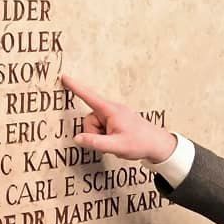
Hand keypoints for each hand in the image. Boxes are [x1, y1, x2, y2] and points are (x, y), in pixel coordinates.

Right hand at [61, 75, 175, 163]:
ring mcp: (114, 115)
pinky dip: (106, 136)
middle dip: (94, 133)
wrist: (159, 146)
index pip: (89, 97)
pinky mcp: (116, 121)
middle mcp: (112, 110)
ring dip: (101, 136)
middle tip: (111, 142)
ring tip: (117, 142)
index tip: (64, 77)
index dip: (75, 87)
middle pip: (89, 119)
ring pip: (95, 126)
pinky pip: (102, 128)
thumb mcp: (117, 146)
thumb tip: (78, 138)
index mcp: (111, 111)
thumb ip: (96, 142)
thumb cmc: (141, 143)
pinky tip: (118, 140)